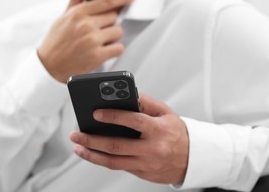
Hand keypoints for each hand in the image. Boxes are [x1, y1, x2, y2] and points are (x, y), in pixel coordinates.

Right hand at [37, 0, 133, 82]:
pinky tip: (105, 51)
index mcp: (78, 13)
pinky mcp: (97, 55)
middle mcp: (86, 25)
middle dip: (109, 24)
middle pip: (114, 17)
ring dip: (113, 37)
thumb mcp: (62, 18)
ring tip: (101, 42)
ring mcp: (92, 40)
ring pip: (118, 32)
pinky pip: (119, 48)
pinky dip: (115, 50)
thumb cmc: (56, 42)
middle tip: (99, 31)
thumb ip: (74, 1)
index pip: (106, 1)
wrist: (48, 66)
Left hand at [69, 93, 188, 184]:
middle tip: (76, 133)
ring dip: (92, 154)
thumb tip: (127, 95)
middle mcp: (152, 148)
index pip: (133, 121)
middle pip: (117, 145)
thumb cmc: (176, 132)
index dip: (113, 116)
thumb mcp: (166, 113)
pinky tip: (93, 153)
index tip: (95, 112)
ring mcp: (147, 164)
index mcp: (158, 130)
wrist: (191, 158)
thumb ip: (146, 103)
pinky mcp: (143, 173)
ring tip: (78, 146)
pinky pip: (120, 166)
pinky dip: (104, 160)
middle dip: (93, 140)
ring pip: (114, 161)